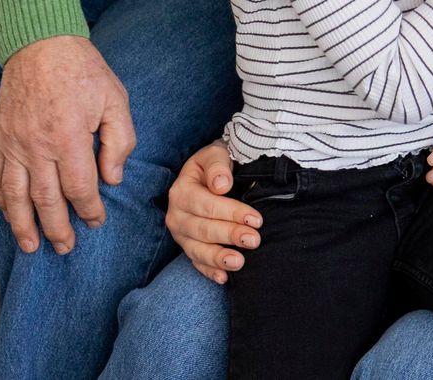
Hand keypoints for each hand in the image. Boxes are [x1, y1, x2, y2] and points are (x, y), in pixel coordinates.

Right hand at [0, 35, 135, 254]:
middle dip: (57, 229)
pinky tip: (9, 214)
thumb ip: (119, 141)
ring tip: (31, 246)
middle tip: (66, 248)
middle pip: (45, 200)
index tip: (96, 222)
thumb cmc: (83, 71)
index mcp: (69, 137)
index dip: (89, 210)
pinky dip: (1, 200)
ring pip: (15, 195)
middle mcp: (37, 146)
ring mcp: (13, 144)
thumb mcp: (115, 99)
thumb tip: (113, 178)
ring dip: (23, 225)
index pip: (79, 188)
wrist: (40, 44)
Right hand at [165, 142, 261, 283]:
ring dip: (218, 258)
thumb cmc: (214, 163)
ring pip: (197, 250)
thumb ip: (217, 165)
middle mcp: (176, 215)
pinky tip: (224, 278)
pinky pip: (196, 262)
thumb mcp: (214, 154)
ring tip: (239, 263)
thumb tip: (222, 185)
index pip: (207, 205)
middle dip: (229, 236)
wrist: (208, 171)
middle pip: (203, 229)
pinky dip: (209, 271)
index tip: (256, 219)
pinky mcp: (187, 246)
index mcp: (181, 191)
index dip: (232, 213)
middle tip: (254, 240)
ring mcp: (181, 234)